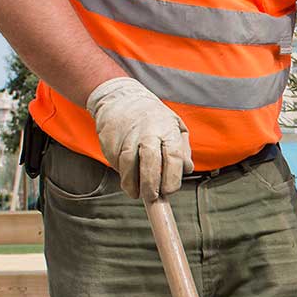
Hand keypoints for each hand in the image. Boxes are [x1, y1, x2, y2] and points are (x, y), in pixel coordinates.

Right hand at [86, 77, 191, 200]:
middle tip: (151, 197)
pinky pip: (115, 162)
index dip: (172, 178)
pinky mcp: (110, 140)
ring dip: (131, 183)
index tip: (168, 191)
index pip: (173, 157)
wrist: (121, 99)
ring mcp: (127, 135)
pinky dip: (121, 172)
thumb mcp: (176, 126)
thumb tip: (186, 169)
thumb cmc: (154, 117)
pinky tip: (126, 175)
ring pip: (128, 164)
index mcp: (168, 130)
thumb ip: (182, 149)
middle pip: (150, 161)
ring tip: (135, 193)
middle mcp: (147, 132)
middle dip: (150, 184)